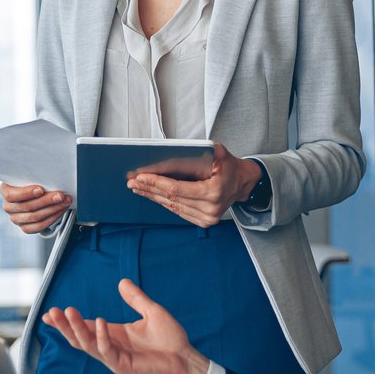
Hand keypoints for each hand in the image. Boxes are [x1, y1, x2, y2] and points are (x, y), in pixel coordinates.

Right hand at [0, 182, 70, 233]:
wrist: (33, 193)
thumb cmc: (31, 181)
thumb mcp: (29, 175)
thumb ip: (34, 176)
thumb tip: (49, 175)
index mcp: (5, 191)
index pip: (11, 195)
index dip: (26, 193)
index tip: (41, 189)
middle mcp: (8, 206)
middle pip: (27, 206)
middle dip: (47, 200)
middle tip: (60, 195)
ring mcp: (16, 219)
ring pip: (35, 217)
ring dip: (53, 209)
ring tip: (64, 202)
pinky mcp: (25, 227)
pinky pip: (38, 226)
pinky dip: (52, 218)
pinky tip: (60, 210)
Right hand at [43, 279, 211, 373]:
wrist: (186, 361)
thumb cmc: (171, 341)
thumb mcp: (152, 312)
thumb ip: (136, 299)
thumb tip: (122, 282)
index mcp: (115, 335)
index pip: (86, 327)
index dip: (69, 320)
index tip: (52, 311)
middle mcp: (111, 346)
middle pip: (80, 337)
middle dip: (64, 326)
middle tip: (51, 312)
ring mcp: (115, 358)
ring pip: (87, 345)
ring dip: (76, 329)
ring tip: (66, 313)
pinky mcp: (124, 366)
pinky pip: (107, 352)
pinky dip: (101, 337)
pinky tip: (99, 322)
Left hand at [126, 143, 259, 226]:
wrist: (242, 182)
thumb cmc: (228, 165)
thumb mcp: (218, 152)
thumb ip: (199, 152)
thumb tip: (174, 153)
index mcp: (213, 192)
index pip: (177, 189)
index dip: (156, 183)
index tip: (140, 177)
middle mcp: (211, 209)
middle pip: (171, 199)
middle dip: (149, 189)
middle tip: (132, 182)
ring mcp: (207, 218)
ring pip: (172, 207)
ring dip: (153, 196)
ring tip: (138, 188)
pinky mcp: (204, 221)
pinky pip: (178, 212)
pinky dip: (163, 203)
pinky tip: (152, 195)